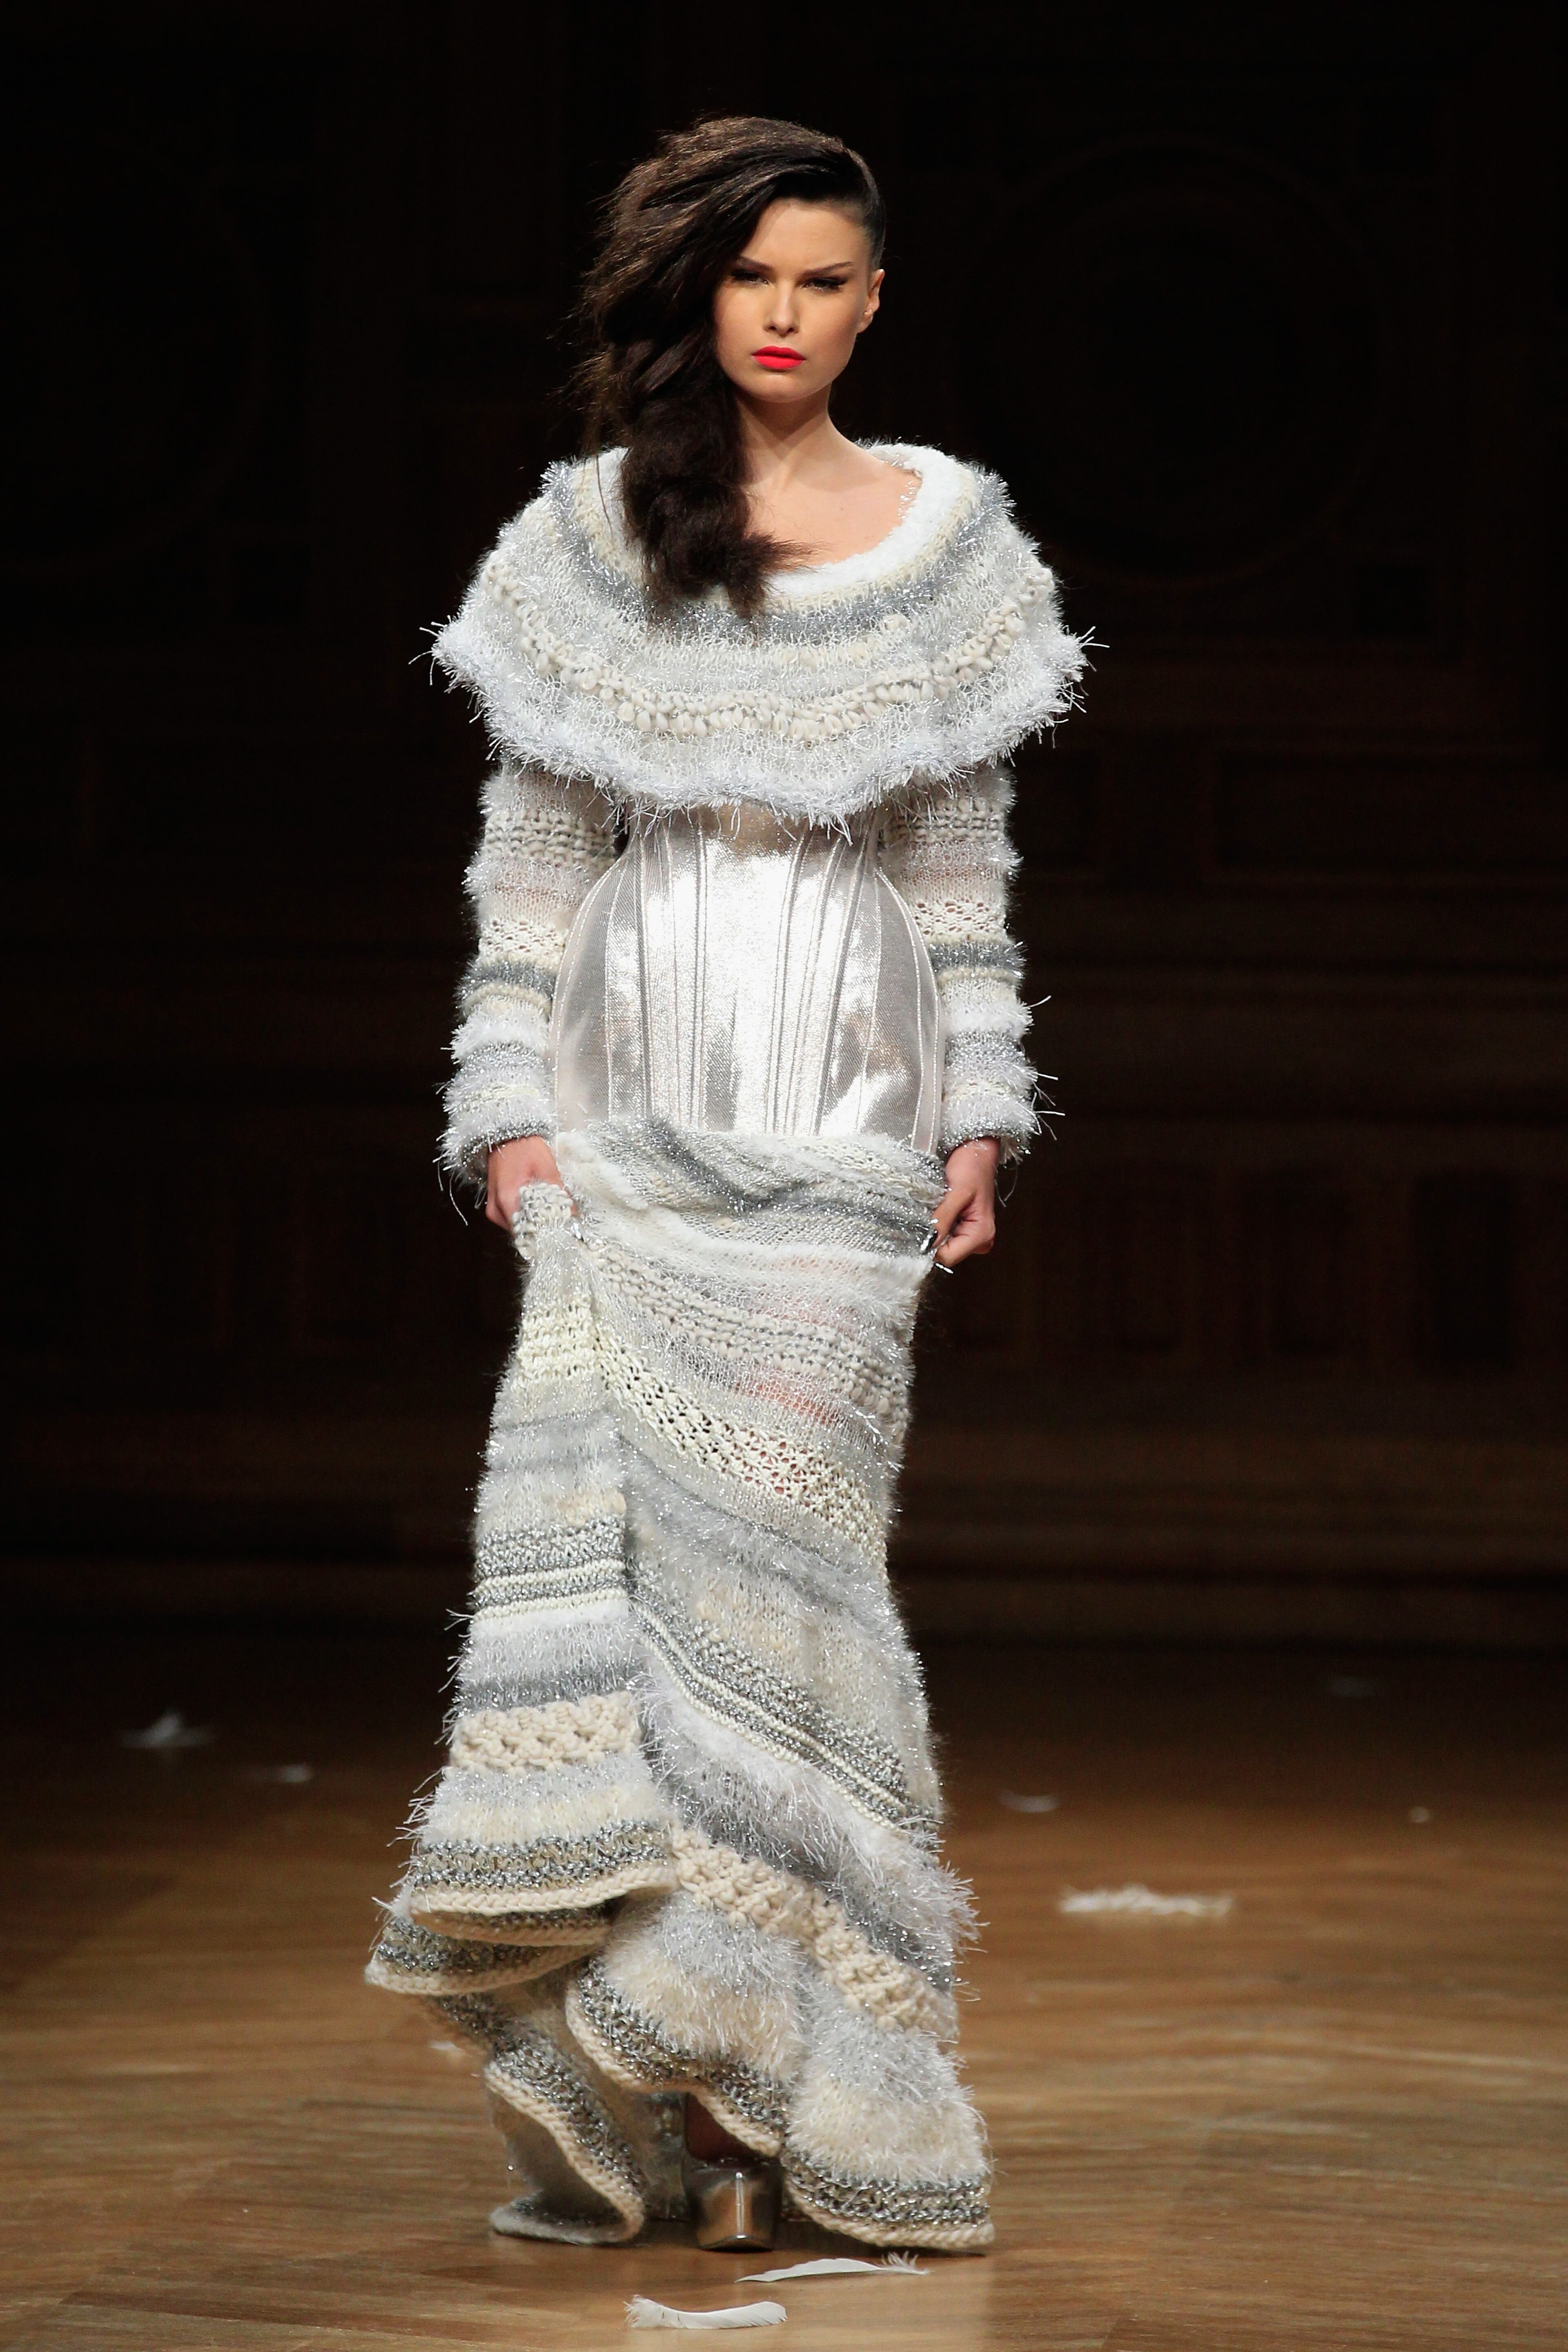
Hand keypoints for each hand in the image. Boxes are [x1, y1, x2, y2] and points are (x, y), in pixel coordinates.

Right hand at [486, 1135, 567, 1232]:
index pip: (527, 1231)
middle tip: (559, 1222)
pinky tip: (537, 1208)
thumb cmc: (525, 1148)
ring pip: (517, 1227)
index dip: (546, 1233)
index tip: (561, 1230)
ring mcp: (493, 1209)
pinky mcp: (495, 1205)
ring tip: (549, 1214)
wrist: (506, 1135)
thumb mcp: (547, 1167)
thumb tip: (572, 1214)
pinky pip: (512, 1219)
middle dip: (541, 1229)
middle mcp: (496, 1210)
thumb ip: (558, 1192)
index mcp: (507, 1200)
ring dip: (533, 1223)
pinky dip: (525, 1216)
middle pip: (522, 1232)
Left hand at [933, 1138, 999, 1267]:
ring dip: (935, 1229)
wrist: (977, 1152)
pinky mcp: (965, 1229)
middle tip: (932, 1212)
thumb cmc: (972, 1167)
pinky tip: (939, 1210)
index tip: (922, 1226)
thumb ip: (943, 1218)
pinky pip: (945, 1235)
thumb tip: (928, 1242)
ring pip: (943, 1245)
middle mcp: (980, 1240)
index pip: (948, 1257)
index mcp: (982, 1234)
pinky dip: (938, 1225)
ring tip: (937, 1208)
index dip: (931, 1245)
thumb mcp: (957, 1191)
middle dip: (933, 1236)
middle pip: (945, 1253)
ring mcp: (972, 1236)